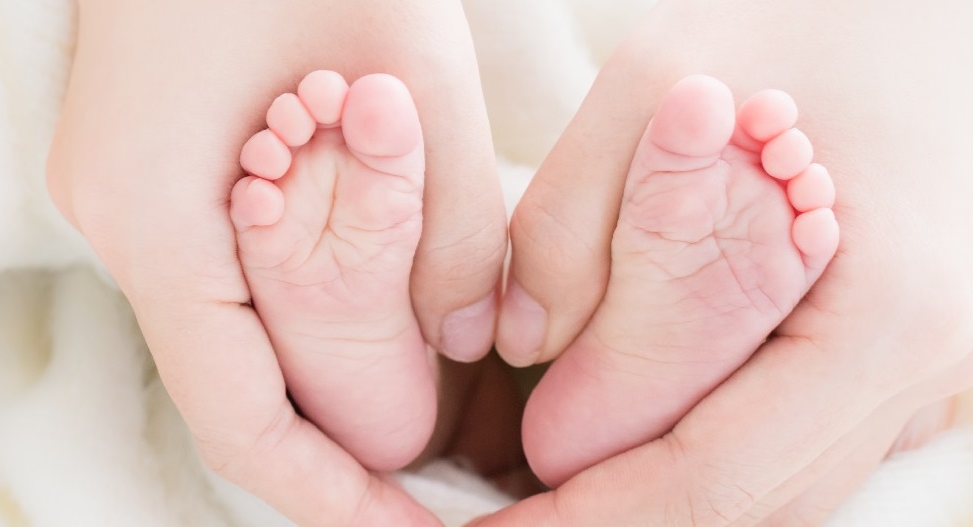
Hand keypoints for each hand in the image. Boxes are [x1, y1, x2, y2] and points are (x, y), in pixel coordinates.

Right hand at [46, 0, 507, 523]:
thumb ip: (444, 217)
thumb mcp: (407, 60)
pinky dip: (300, 305)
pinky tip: (374, 308)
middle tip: (452, 474)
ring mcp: (121, 187)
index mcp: (154, 208)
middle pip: (230, 381)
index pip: (238, 416)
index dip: (331, 496)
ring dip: (325, 370)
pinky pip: (222, 269)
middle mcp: (118, 215)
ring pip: (227, 329)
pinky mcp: (147, 161)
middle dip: (343, 439)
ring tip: (434, 399)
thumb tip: (470, 341)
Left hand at [485, 1, 972, 523]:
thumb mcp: (661, 82)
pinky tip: (618, 427)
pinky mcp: (897, 360)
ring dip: (650, 489)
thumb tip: (524, 347)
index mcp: (882, 313)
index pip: (711, 478)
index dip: (588, 520)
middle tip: (496, 521)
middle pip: (745, 500)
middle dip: (610, 514)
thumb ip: (575, 219)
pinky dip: (700, 449)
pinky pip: (793, 442)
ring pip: (772, 485)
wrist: (928, 2)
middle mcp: (922, 368)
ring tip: (538, 485)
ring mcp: (927, 373)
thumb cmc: (808, 11)